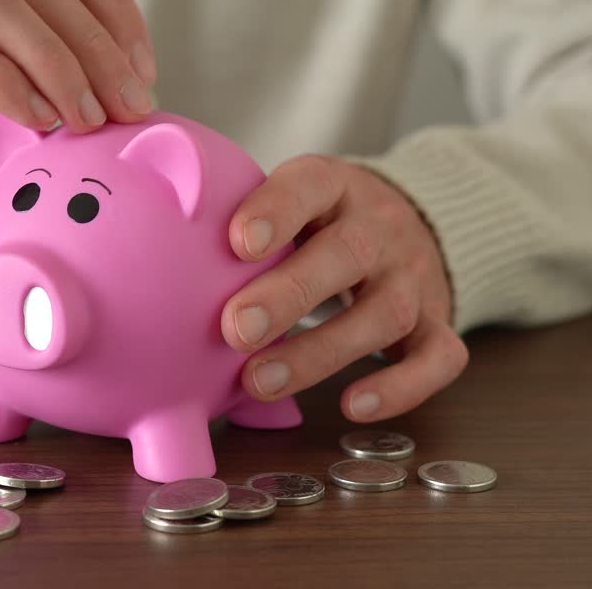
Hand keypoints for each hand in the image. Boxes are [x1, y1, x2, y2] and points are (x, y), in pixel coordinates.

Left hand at [221, 155, 467, 421]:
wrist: (417, 223)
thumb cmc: (322, 223)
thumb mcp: (289, 204)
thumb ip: (236, 222)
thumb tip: (152, 264)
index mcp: (335, 187)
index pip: (310, 185)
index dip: (276, 210)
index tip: (237, 243)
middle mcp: (381, 228)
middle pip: (347, 253)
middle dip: (290, 293)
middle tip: (235, 329)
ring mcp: (414, 277)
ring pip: (386, 312)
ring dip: (321, 351)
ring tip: (259, 381)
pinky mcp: (439, 322)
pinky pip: (438, 357)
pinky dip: (401, 386)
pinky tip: (353, 406)